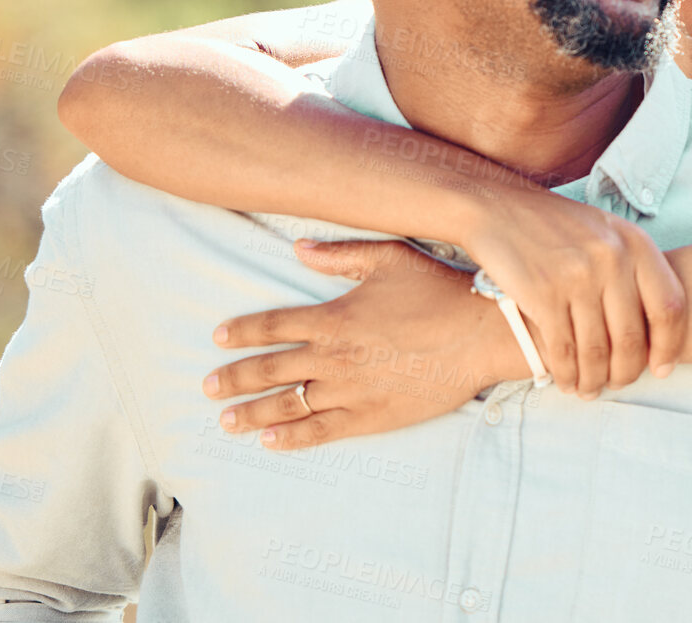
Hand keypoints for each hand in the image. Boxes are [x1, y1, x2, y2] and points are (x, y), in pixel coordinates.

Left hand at [201, 239, 526, 450]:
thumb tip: (297, 249)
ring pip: (287, 404)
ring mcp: (350, 390)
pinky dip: (291, 438)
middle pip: (268, 369)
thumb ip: (341, 256)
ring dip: (251, 413)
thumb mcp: (391, 259)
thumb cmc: (440, 292)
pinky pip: (321, 431)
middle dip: (233, 378)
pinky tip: (270, 442)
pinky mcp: (372, 416)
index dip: (242, 331)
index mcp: (334, 318)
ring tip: (227, 420)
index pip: (273, 326)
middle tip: (208, 386)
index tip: (219, 338)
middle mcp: (333, 357)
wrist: (482, 336)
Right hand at [454, 187, 686, 396]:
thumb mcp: (606, 232)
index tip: (662, 368)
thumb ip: (633, 270)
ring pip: (597, 350)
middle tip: (618, 384)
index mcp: (635, 243)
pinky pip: (563, 350)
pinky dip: (566, 374)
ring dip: (594, 380)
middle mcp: (611, 259)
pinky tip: (566, 382)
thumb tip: (656, 327)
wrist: (498, 209)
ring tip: (590, 389)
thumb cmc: (557, 227)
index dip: (669, 346)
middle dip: (626, 372)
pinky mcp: (542, 294)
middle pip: (632, 337)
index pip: (669, 306)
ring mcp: (577, 277)